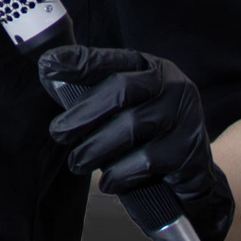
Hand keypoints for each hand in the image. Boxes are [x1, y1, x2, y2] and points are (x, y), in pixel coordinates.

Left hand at [37, 44, 235, 240]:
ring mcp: (185, 117)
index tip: (47, 65)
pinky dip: (119, 173)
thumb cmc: (149, 134)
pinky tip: (108, 181)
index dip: (80, 62)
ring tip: (78, 162)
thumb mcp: (127, 106)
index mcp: (152, 68)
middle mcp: (173, 86)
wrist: (193, 173)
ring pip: (130, 128)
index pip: (112, 60)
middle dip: (82, 114)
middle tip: (58, 133)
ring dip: (95, 149)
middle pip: (121, 91)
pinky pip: (145, 162)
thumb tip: (48, 74)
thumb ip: (94, 93)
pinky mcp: (189, 152)